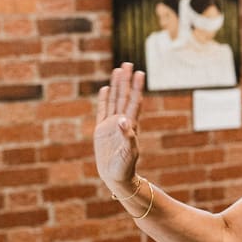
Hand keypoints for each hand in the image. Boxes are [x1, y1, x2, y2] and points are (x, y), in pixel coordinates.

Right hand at [95, 63, 144, 189]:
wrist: (116, 178)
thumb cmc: (125, 168)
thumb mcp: (128, 154)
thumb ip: (128, 137)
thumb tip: (124, 120)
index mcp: (130, 126)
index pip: (133, 102)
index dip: (136, 87)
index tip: (140, 73)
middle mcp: (122, 122)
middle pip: (124, 96)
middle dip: (126, 80)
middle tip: (128, 63)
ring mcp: (111, 125)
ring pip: (114, 100)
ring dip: (116, 86)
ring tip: (118, 70)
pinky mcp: (101, 130)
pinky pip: (102, 111)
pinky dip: (104, 99)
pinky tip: (106, 89)